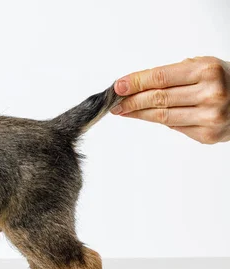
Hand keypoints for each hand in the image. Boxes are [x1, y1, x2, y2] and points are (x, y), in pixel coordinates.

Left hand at [111, 57, 229, 143]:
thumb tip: (134, 86)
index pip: (160, 78)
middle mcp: (211, 94)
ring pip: (162, 117)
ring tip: (124, 111)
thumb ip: (173, 75)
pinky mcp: (208, 135)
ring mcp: (210, 117)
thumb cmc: (225, 80)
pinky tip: (146, 116)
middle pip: (158, 99)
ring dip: (138, 114)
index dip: (136, 83)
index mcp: (207, 71)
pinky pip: (175, 127)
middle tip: (115, 103)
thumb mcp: (203, 67)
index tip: (118, 86)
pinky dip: (158, 121)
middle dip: (131, 101)